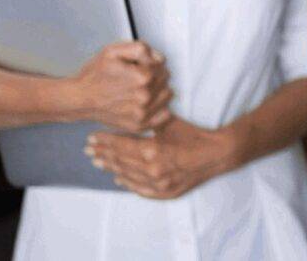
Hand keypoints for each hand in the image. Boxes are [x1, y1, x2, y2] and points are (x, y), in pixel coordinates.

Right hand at [68, 41, 171, 132]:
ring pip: (167, 95)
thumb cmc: (94, 75)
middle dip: (155, 74)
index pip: (161, 64)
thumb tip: (157, 57)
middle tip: (137, 75)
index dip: (150, 61)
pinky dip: (159, 108)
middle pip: (165, 79)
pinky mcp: (140, 125)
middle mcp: (145, 97)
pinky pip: (164, 115)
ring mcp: (143, 114)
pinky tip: (147, 102)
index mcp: (142, 77)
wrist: (79, 99)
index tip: (138, 64)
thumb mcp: (113, 51)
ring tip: (140, 88)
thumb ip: (140, 48)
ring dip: (158, 90)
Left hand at [86, 116, 240, 198]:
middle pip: (120, 161)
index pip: (120, 146)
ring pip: (127, 176)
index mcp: (152, 150)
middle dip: (102, 153)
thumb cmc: (195, 135)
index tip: (92, 136)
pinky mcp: (165, 193)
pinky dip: (127, 183)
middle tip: (88, 149)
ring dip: (111, 168)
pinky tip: (118, 178)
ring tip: (98, 161)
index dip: (104, 140)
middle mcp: (152, 170)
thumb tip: (132, 112)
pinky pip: (140, 190)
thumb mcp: (170, 123)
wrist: (218, 154)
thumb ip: (149, 120)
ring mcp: (158, 184)